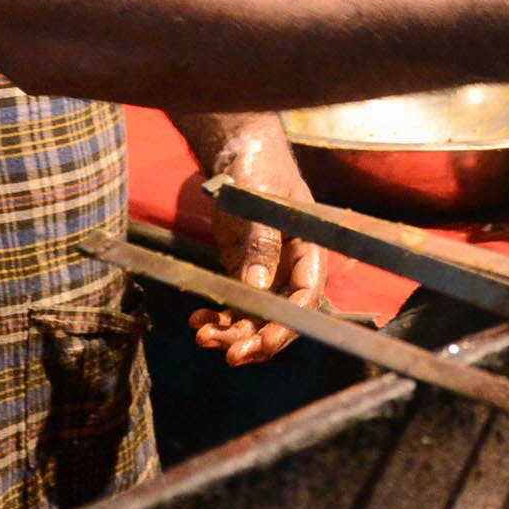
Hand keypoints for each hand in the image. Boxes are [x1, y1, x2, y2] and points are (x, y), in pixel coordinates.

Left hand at [189, 126, 329, 365]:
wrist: (239, 153)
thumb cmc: (259, 169)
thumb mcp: (260, 201)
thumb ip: (261, 242)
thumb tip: (258, 287)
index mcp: (310, 250)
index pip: (306, 296)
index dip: (287, 324)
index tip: (262, 342)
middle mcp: (292, 268)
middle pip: (281, 317)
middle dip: (256, 339)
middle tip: (230, 355)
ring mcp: (267, 273)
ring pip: (255, 317)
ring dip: (232, 333)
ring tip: (203, 337)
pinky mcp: (244, 272)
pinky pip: (235, 305)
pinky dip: (218, 318)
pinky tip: (197, 320)